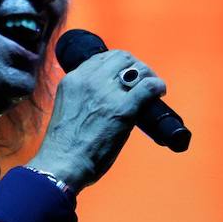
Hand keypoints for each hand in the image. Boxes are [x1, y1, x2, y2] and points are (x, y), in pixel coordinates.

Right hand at [27, 49, 164, 191]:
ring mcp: (107, 94)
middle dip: (135, 66)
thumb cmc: (63, 144)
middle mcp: (90, 80)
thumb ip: (82, 96)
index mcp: (74, 79)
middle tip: (141, 80)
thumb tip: (102, 98)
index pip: (102, 58)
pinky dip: (158, 86)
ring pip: (138, 69)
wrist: (62, 163)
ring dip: (148, 75)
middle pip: (121, 58)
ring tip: (152, 88)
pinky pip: (148, 87)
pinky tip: (160, 93)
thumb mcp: (67, 106)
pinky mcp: (123, 109)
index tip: (124, 74)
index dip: (118, 64)